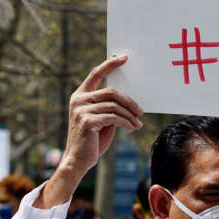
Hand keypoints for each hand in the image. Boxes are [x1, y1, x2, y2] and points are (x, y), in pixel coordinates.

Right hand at [36, 55, 141, 208]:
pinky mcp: (87, 121)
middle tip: (141, 110)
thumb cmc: (91, 141)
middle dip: (129, 101)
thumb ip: (109, 108)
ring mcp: (81, 110)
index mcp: (80, 96)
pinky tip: (132, 128)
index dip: (110, 64)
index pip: (95, 74)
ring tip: (137, 123)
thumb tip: (129, 101)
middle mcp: (78, 100)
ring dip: (130, 115)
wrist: (78, 161)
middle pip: (111, 91)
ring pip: (114, 105)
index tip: (124, 58)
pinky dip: (126, 122)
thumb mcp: (101, 121)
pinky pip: (113, 117)